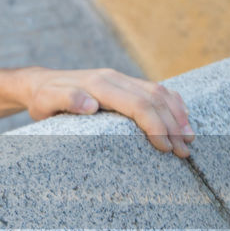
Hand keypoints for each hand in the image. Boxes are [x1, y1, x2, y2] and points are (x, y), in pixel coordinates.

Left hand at [23, 67, 194, 157]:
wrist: (40, 83)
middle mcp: (114, 78)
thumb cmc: (44, 98)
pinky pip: (155, 90)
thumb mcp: (47, 101)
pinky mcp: (124, 83)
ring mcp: (121, 79)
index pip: (137, 104)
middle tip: (183, 151)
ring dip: (177, 115)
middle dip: (172, 126)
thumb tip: (90, 104)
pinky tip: (182, 119)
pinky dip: (172, 104)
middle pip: (154, 99)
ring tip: (189, 139)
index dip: (154, 125)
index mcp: (100, 84)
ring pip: (159, 93)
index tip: (164, 147)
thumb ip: (66, 99)